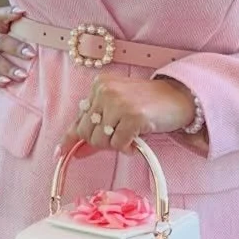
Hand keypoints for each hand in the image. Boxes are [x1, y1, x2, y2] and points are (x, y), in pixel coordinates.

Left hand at [73, 74, 196, 152]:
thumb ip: (96, 128)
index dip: (70, 139)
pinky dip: (127, 148)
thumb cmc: (147, 105)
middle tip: (119, 138)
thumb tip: (75, 152)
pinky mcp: (133, 116)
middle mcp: (105, 91)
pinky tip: (136, 140)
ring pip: (101, 141)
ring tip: (129, 136)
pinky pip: (118, 144)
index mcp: (99, 85)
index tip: (59, 153)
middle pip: (87, 133)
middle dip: (101, 143)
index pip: (78, 118)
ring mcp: (118, 102)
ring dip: (115, 145)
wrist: (179, 98)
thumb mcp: (117, 111)